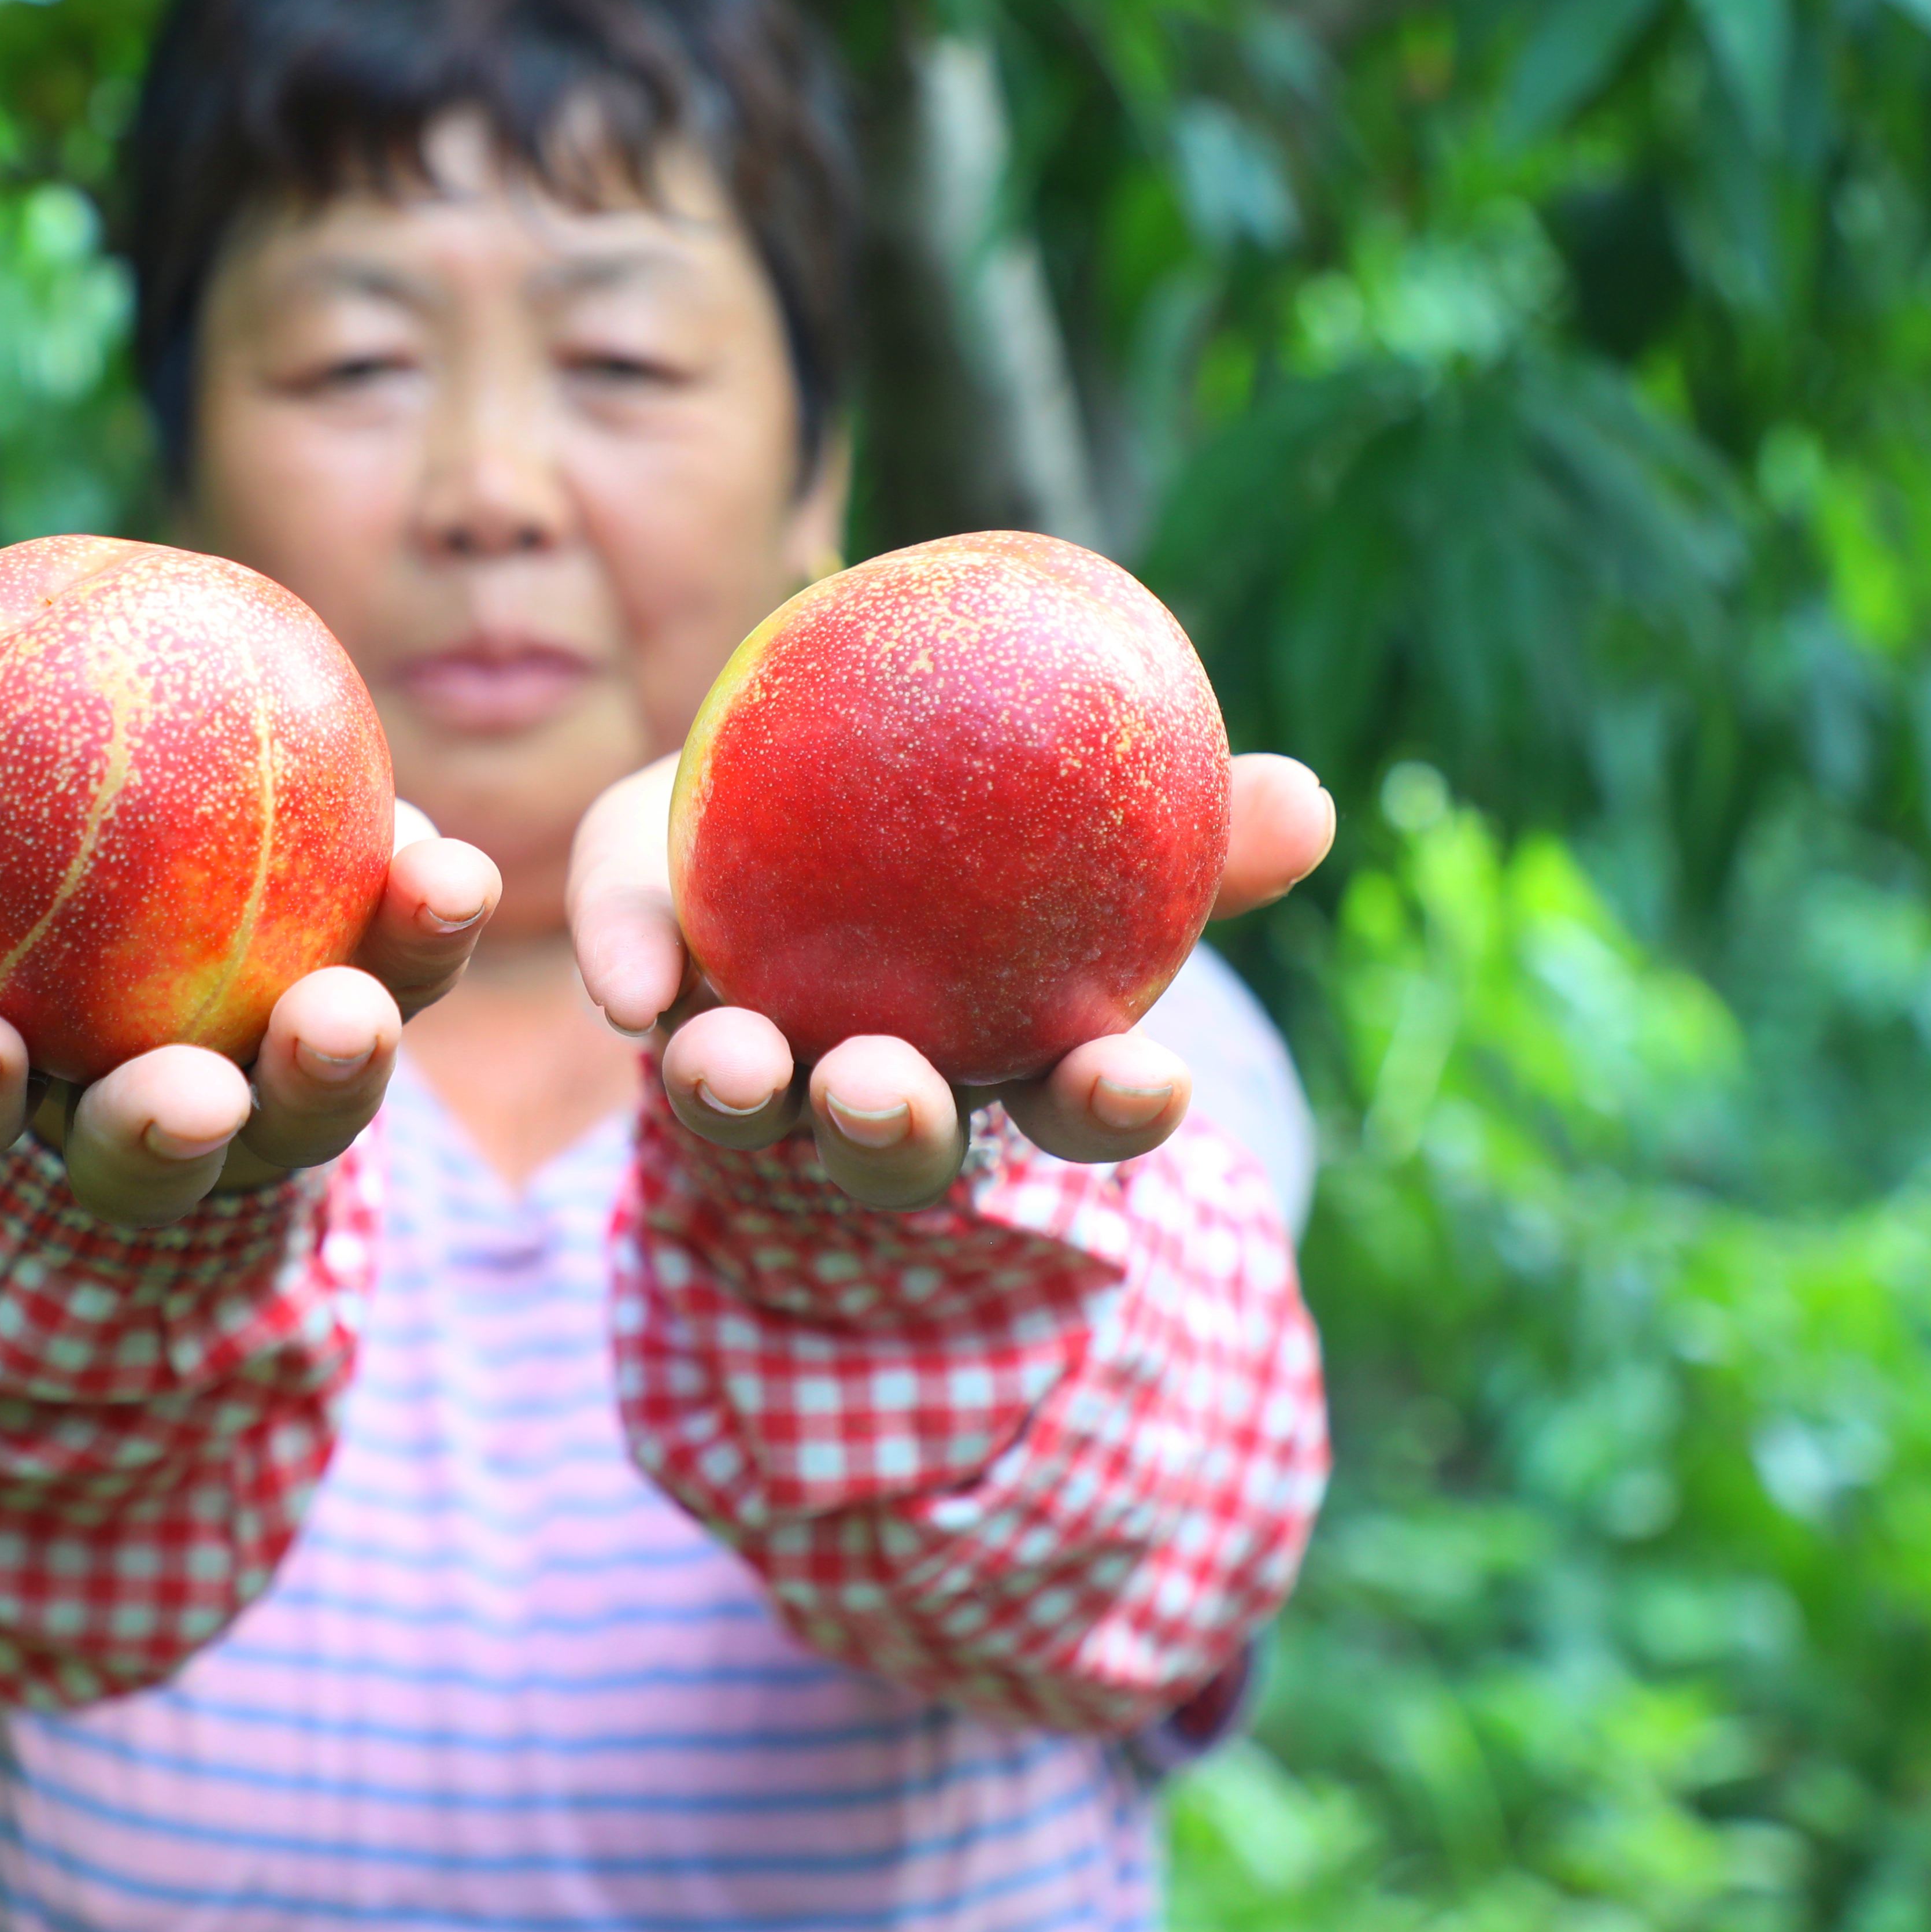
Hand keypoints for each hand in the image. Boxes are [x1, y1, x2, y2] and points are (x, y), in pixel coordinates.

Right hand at [0, 655, 501, 1225]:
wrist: (167, 858)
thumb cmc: (15, 846)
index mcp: (9, 1060)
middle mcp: (136, 1109)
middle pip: (142, 1154)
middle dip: (159, 1139)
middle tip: (190, 1101)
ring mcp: (264, 1095)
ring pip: (294, 1114)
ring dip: (323, 1072)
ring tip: (345, 1013)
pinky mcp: (371, 1030)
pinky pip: (404, 988)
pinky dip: (423, 936)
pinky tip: (450, 874)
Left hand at [567, 748, 1336, 1209]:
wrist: (806, 791)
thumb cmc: (986, 835)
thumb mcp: (1092, 820)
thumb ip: (1197, 828)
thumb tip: (1310, 797)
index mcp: (1001, 1054)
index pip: (1071, 1107)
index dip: (1106, 1108)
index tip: (1142, 1082)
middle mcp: (869, 1082)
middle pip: (891, 1140)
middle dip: (893, 1133)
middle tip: (889, 1090)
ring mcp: (756, 1056)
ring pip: (750, 1108)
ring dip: (742, 1092)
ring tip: (733, 1062)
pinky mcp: (652, 988)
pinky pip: (638, 981)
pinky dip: (627, 971)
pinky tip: (620, 981)